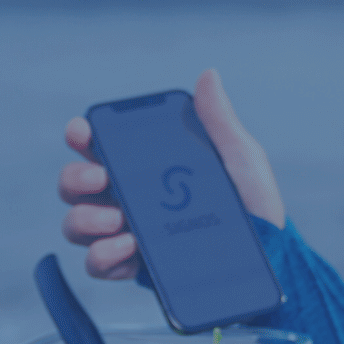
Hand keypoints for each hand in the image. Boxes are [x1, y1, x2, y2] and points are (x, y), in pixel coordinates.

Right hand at [59, 68, 286, 280]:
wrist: (268, 256)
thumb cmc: (254, 204)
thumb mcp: (239, 158)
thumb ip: (218, 121)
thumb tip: (208, 75)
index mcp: (144, 167)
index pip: (98, 146)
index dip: (80, 135)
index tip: (82, 131)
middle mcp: (126, 198)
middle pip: (75, 185)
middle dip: (76, 179)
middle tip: (102, 179)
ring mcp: (125, 233)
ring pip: (77, 225)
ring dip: (85, 220)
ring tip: (118, 221)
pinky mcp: (134, 268)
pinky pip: (99, 264)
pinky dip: (103, 256)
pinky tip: (128, 248)